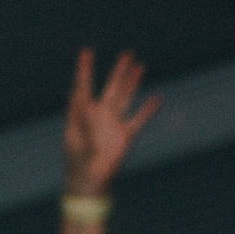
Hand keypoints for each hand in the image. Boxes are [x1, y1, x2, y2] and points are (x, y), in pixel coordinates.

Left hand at [62, 48, 160, 198]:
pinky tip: (157, 98)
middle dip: (119, 71)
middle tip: (127, 54)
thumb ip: (84, 125)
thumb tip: (90, 110)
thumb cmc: (77, 162)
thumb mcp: (77, 142)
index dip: (85, 69)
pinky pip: (140, 119)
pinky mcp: (126, 136)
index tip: (86, 52)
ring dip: (133, 83)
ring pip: (126, 98)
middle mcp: (100, 114)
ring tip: (141, 67)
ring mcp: (114, 123)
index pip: (84, 86)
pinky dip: (149, 109)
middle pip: (111, 87)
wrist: (89, 181)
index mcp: (83, 113)